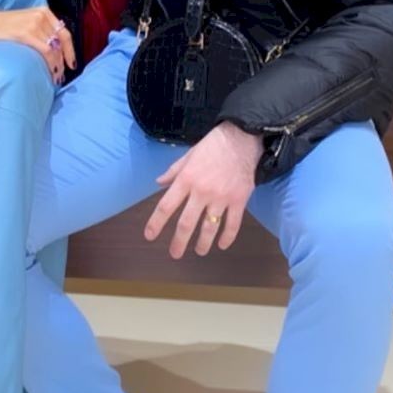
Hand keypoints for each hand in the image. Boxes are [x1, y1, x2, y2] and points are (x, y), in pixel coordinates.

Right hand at [0, 4, 76, 84]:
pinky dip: (51, 64)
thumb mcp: (24, 22)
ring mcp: (34, 24)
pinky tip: (50, 73)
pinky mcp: (26, 34)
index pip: (64, 33)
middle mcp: (41, 16)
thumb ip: (38, 31)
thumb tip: (50, 50)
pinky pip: (46, 52)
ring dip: (58, 66)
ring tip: (55, 78)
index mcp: (42, 12)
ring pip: (55, 49)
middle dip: (64, 61)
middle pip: (61, 42)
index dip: (70, 50)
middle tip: (61, 75)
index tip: (71, 63)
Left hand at [144, 121, 262, 259]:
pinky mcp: (239, 200)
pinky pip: (233, 224)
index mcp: (186, 179)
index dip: (156, 223)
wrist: (242, 139)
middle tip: (174, 254)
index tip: (149, 235)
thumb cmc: (213, 145)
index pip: (166, 206)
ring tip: (199, 251)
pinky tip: (222, 245)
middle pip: (186, 223)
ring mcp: (221, 198)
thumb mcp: (189, 155)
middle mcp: (201, 191)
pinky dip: (227, 237)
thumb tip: (159, 182)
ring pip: (209, 228)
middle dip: (178, 242)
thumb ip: (173, 171)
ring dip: (203, 243)